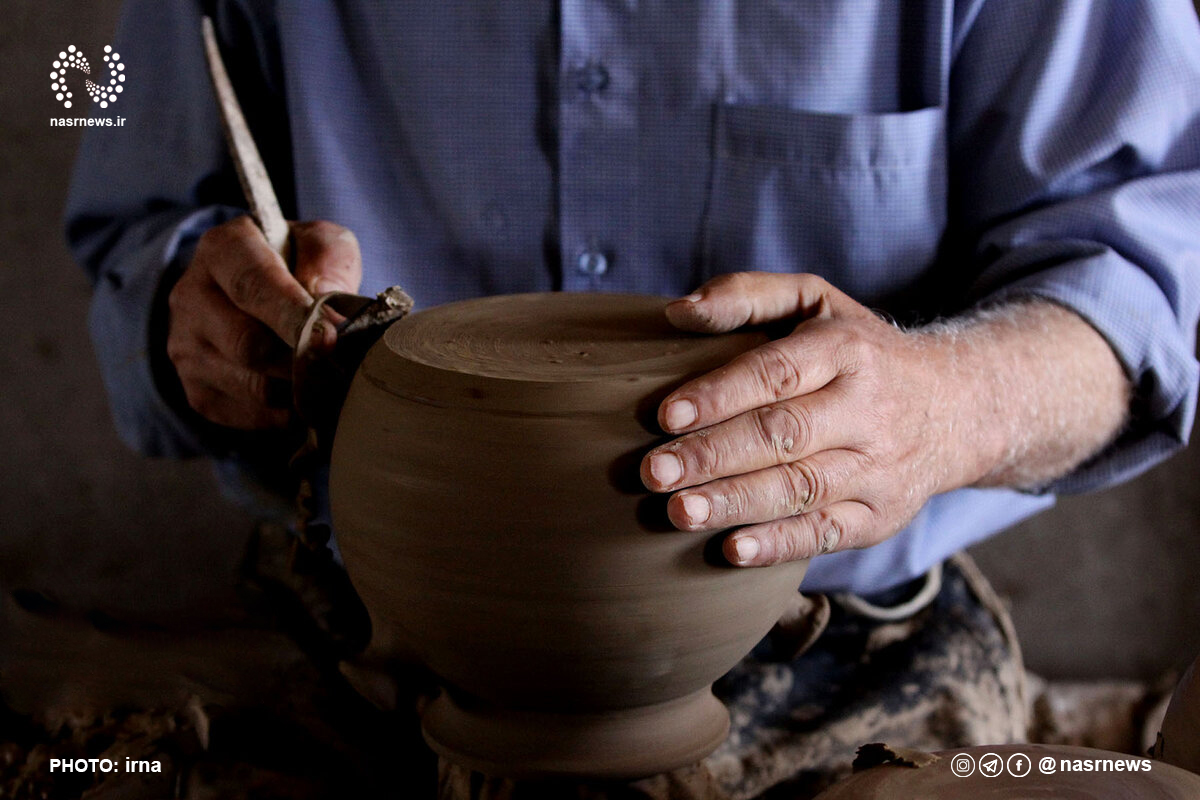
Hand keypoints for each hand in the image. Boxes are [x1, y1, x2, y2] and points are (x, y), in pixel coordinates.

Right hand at [166, 217, 361, 428]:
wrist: (260, 291)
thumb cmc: (297, 262)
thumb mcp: (319, 242)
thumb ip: (326, 261)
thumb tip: (325, 306)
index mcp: (221, 251)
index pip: (252, 286)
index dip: (292, 315)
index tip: (330, 336)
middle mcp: (191, 298)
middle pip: (248, 344)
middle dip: (302, 360)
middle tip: (342, 367)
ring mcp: (187, 348)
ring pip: (252, 386)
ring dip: (300, 390)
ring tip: (333, 382)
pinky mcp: (197, 390)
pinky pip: (249, 414)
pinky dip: (286, 414)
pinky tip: (307, 397)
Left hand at [640, 272, 977, 567]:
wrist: (956, 405)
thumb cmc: (857, 350)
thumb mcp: (815, 302)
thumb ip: (746, 295)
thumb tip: (678, 311)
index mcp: (846, 350)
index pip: (777, 373)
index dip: (721, 394)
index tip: (667, 414)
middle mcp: (867, 410)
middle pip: (783, 435)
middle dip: (713, 456)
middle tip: (654, 472)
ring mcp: (878, 467)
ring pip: (800, 489)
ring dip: (735, 504)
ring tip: (677, 512)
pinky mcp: (881, 515)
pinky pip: (827, 534)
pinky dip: (779, 545)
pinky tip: (731, 550)